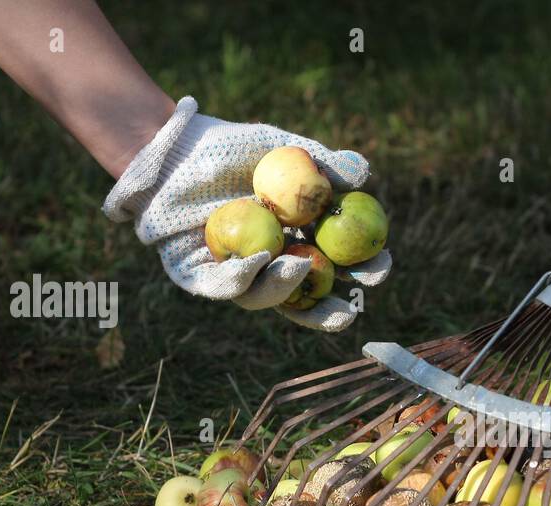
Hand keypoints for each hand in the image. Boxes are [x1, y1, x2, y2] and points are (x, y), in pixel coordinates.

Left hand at [102, 97, 390, 331]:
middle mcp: (268, 265)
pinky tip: (261, 260)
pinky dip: (245, 277)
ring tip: (299, 268)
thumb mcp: (280, 149)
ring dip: (286, 288)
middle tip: (350, 312)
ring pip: (265, 297)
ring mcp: (235, 275)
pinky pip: (224, 287)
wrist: (171, 149)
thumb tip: (364, 174)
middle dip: (330, 313)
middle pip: (306, 300)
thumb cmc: (227, 148)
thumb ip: (321, 163)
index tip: (380, 265)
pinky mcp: (198, 277)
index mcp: (296, 241)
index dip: (361, 272)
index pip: (337, 266)